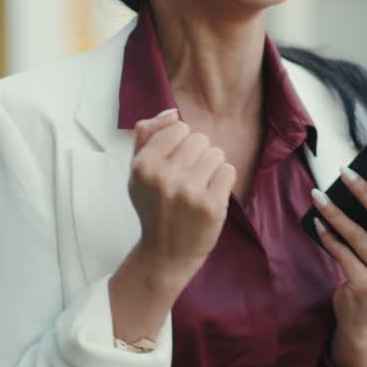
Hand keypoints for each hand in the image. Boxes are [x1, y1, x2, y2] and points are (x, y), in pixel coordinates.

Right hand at [128, 109, 236, 284]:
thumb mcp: (138, 172)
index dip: (180, 143)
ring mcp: (188, 193)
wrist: (165, 254)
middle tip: (187, 179)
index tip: (174, 164)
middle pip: (199, 139)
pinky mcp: (211, 206)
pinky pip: (228, 170)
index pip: (178, 127)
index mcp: (142, 166)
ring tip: (198, 188)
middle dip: (198, 155)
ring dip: (212, 168)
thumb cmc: (154, 207)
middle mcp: (164, 178)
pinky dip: (223, 181)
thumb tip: (171, 113)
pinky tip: (210, 196)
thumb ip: (147, 135)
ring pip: (216, 153)